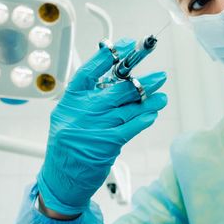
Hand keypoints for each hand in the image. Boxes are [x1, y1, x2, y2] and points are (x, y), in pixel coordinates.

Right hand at [37, 38, 167, 215]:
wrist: (62, 178)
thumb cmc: (68, 145)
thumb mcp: (70, 115)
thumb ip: (90, 98)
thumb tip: (119, 80)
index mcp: (70, 100)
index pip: (90, 71)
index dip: (109, 56)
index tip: (127, 45)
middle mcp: (81, 111)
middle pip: (116, 89)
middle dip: (142, 82)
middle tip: (160, 76)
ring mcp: (94, 127)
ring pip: (128, 108)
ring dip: (149, 101)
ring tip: (162, 96)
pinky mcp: (106, 144)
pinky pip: (130, 127)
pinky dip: (143, 119)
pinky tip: (152, 113)